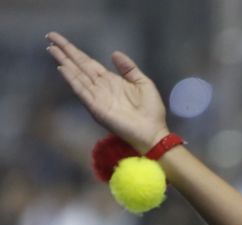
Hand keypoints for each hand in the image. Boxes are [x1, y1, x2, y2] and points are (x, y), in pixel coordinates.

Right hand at [46, 32, 168, 150]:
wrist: (154, 132)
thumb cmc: (151, 111)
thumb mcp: (143, 83)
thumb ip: (129, 68)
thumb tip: (114, 53)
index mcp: (110, 80)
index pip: (88, 62)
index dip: (75, 51)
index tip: (60, 39)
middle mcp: (100, 87)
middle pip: (79, 66)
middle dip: (65, 52)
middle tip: (50, 37)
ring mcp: (97, 97)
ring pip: (77, 76)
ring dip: (65, 63)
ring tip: (52, 49)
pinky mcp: (97, 108)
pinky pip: (82, 91)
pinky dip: (72, 80)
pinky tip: (63, 69)